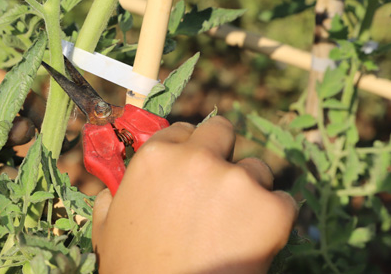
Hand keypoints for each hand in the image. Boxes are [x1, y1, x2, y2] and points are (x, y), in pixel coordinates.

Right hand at [91, 116, 297, 272]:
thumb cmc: (133, 270)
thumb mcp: (107, 227)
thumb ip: (112, 196)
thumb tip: (115, 187)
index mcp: (155, 157)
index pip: (182, 130)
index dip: (187, 150)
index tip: (191, 167)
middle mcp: (197, 159)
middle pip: (222, 131)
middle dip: (222, 153)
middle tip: (219, 186)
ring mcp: (237, 181)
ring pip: (256, 169)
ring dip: (249, 190)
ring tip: (234, 226)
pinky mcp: (270, 209)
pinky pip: (283, 202)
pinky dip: (273, 219)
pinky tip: (253, 241)